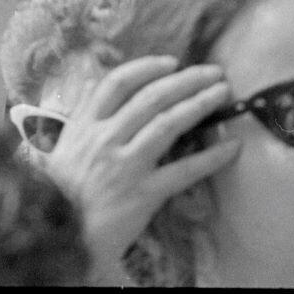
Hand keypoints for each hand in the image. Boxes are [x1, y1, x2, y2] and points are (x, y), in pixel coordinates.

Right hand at [44, 55, 240, 279]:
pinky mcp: (145, 192)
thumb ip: (81, 118)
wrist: (63, 231)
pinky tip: (232, 146)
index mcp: (84, 125)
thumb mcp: (62, 146)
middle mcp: (105, 138)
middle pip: (151, 98)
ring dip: (199, 104)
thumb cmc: (61, 190)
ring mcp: (126, 164)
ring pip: (168, 124)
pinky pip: (184, 170)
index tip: (172, 62)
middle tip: (213, 73)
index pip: (116, 84)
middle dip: (186, 80)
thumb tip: (90, 84)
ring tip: (223, 94)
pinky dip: (212, 157)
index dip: (146, 68)